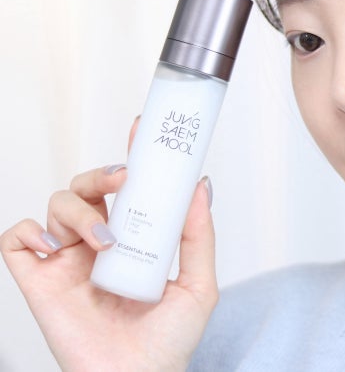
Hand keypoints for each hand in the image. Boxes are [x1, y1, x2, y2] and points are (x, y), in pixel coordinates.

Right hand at [0, 123, 217, 371]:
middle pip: (87, 185)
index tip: (139, 128)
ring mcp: (67, 260)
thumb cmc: (169, 339)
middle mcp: (98, 241)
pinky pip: (16, 241)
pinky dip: (28, 234)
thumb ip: (200, 236)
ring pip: (57, 205)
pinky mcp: (39, 282)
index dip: (130, 155)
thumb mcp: (198, 284)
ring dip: (79, 211)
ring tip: (104, 241)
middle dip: (101, 172)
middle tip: (122, 180)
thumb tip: (201, 186)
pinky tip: (55, 249)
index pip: (128, 187)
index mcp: (134, 236)